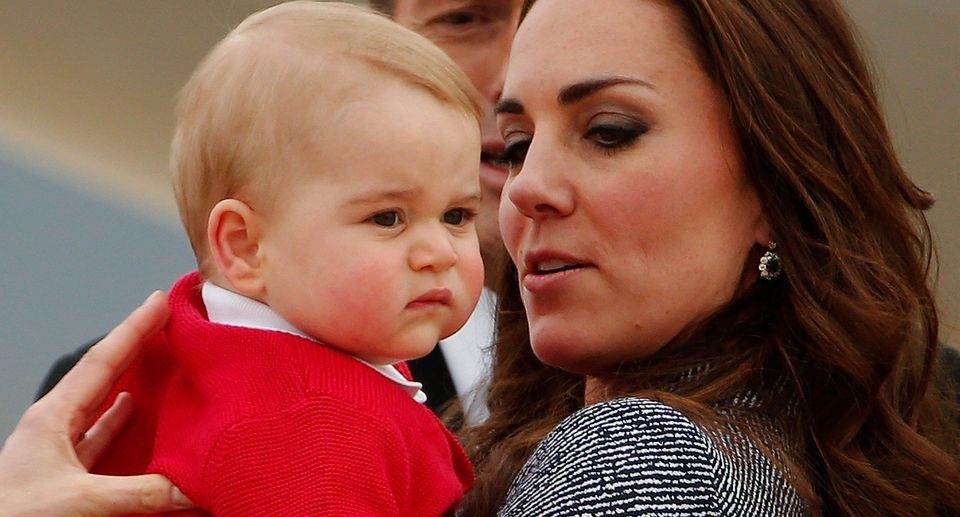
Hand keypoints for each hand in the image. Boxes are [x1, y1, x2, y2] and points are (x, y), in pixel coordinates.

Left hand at [0, 291, 194, 515]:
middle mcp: (53, 428)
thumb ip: (138, 491)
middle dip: (133, 348)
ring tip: (155, 362)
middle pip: (101, 376)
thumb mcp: (78, 501)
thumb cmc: (13, 515)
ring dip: (128, 381)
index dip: (133, 329)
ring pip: (99, 405)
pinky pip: (100, 438)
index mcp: (51, 419)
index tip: (158, 302)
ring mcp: (57, 452)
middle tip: (163, 323)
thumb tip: (191, 487)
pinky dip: (120, 422)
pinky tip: (133, 416)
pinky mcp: (64, 477)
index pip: (101, 363)